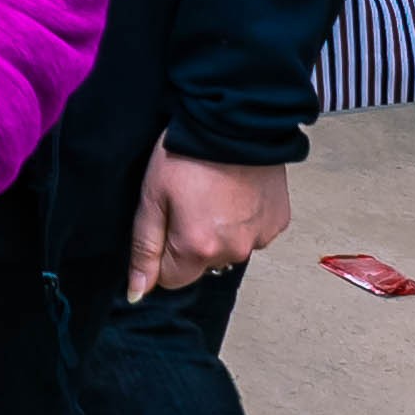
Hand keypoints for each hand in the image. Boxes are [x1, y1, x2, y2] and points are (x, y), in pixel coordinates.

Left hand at [130, 144, 291, 300]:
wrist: (233, 121)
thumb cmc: (185, 154)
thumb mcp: (151, 199)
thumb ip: (144, 250)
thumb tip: (136, 293)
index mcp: (199, 249)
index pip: (172, 279)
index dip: (162, 252)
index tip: (165, 220)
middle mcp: (234, 252)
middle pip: (202, 264)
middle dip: (191, 241)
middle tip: (188, 200)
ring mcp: (261, 238)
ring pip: (229, 248)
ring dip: (220, 230)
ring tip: (213, 191)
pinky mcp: (278, 222)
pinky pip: (253, 232)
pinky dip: (244, 218)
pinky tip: (236, 190)